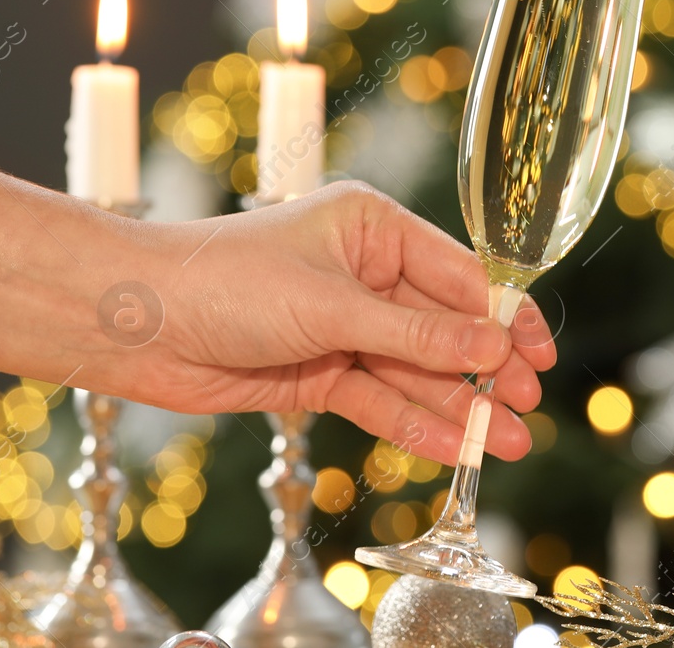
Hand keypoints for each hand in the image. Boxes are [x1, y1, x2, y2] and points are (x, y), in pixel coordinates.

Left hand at [98, 182, 554, 465]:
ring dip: (456, 407)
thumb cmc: (224, 281)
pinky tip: (451, 446)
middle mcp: (365, 273)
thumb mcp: (332, 305)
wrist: (133, 324)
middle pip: (442, 329)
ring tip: (503, 444)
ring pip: (414, 372)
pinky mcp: (319, 371)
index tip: (540, 352)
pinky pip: (378, 399)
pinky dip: (412, 424)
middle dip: (485, 371)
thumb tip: (493, 347)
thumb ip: (415, 335)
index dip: (503, 316)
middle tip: (527, 406)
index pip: (458, 274)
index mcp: (373, 227)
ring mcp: (343, 326)